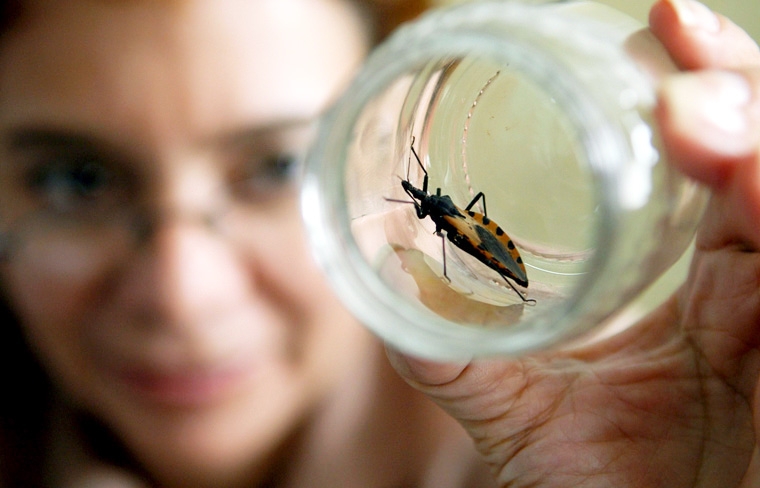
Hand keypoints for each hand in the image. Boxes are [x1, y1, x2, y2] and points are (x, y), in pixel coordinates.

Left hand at [387, 1, 759, 485]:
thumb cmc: (584, 479)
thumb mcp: (503, 395)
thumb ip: (445, 334)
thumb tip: (381, 262)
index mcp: (693, 278)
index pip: (719, 157)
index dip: (702, 84)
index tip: (656, 26)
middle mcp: (749, 287)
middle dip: (731, 81)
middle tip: (672, 34)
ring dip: (754, 128)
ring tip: (686, 107)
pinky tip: (745, 178)